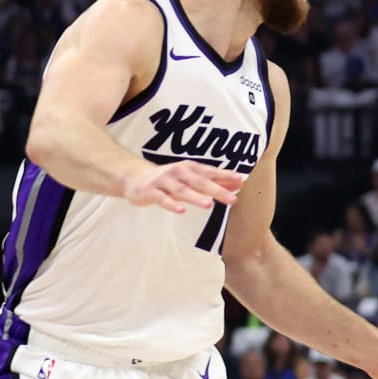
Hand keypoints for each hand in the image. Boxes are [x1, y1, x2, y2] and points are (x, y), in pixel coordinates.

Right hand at [121, 160, 244, 213]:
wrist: (135, 178)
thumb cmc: (170, 180)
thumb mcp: (192, 179)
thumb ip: (214, 182)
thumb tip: (239, 183)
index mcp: (189, 168)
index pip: (210, 172)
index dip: (225, 175)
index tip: (241, 180)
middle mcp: (178, 172)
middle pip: (199, 182)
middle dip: (216, 190)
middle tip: (232, 199)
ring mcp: (163, 181)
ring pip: (182, 190)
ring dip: (196, 197)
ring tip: (209, 205)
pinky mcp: (151, 191)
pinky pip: (162, 199)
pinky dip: (171, 204)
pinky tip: (181, 210)